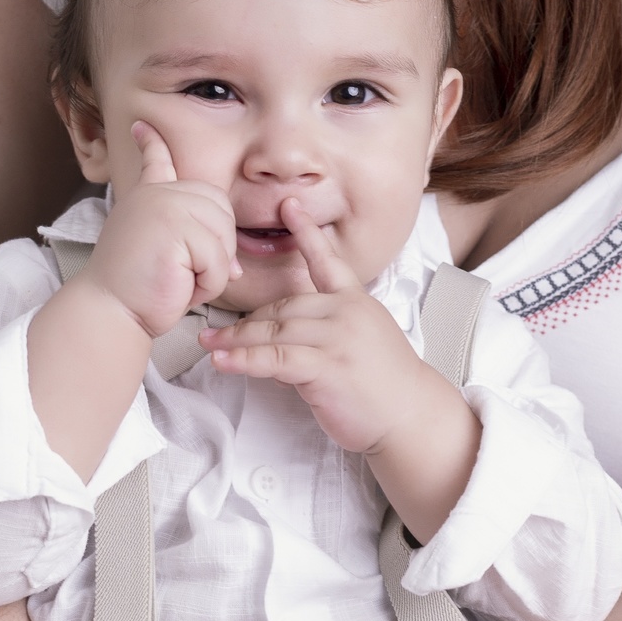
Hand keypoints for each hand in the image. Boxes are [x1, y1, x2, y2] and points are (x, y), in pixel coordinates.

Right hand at [82, 123, 240, 338]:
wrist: (109, 311)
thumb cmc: (137, 290)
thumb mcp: (163, 254)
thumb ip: (195, 244)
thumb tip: (236, 266)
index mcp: (149, 196)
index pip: (156, 160)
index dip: (152, 142)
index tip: (141, 125)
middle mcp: (158, 193)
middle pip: (222, 210)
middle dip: (216, 249)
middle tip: (181, 271)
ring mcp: (166, 206)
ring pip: (224, 236)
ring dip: (211, 271)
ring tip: (177, 279)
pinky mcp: (175, 229)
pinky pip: (219, 261)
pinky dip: (207, 285)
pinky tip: (178, 287)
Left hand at [199, 197, 430, 453]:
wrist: (410, 415)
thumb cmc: (385, 384)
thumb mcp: (361, 341)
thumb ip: (325, 331)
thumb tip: (286, 340)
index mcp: (355, 300)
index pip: (327, 260)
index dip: (307, 231)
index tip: (289, 205)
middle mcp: (346, 311)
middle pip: (284, 305)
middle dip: (247, 321)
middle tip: (215, 331)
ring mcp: (338, 337)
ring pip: (276, 330)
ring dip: (237, 339)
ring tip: (210, 344)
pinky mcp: (328, 366)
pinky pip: (277, 358)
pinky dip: (245, 360)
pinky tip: (225, 361)